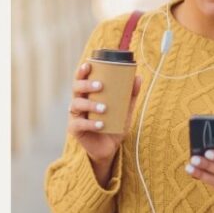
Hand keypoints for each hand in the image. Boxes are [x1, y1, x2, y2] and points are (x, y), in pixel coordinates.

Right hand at [67, 62, 141, 186]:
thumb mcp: (125, 109)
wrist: (110, 147)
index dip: (82, 71)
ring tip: (104, 108)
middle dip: (86, 85)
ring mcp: (76, 116)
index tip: (89, 65)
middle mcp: (79, 103)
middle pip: (76, 89)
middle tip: (100, 86)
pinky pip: (79, 124)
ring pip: (76, 104)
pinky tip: (100, 124)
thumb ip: (130, 94)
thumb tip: (138, 77)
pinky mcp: (75, 130)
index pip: (82, 79)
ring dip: (90, 104)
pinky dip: (90, 123)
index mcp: (88, 95)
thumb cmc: (115, 124)